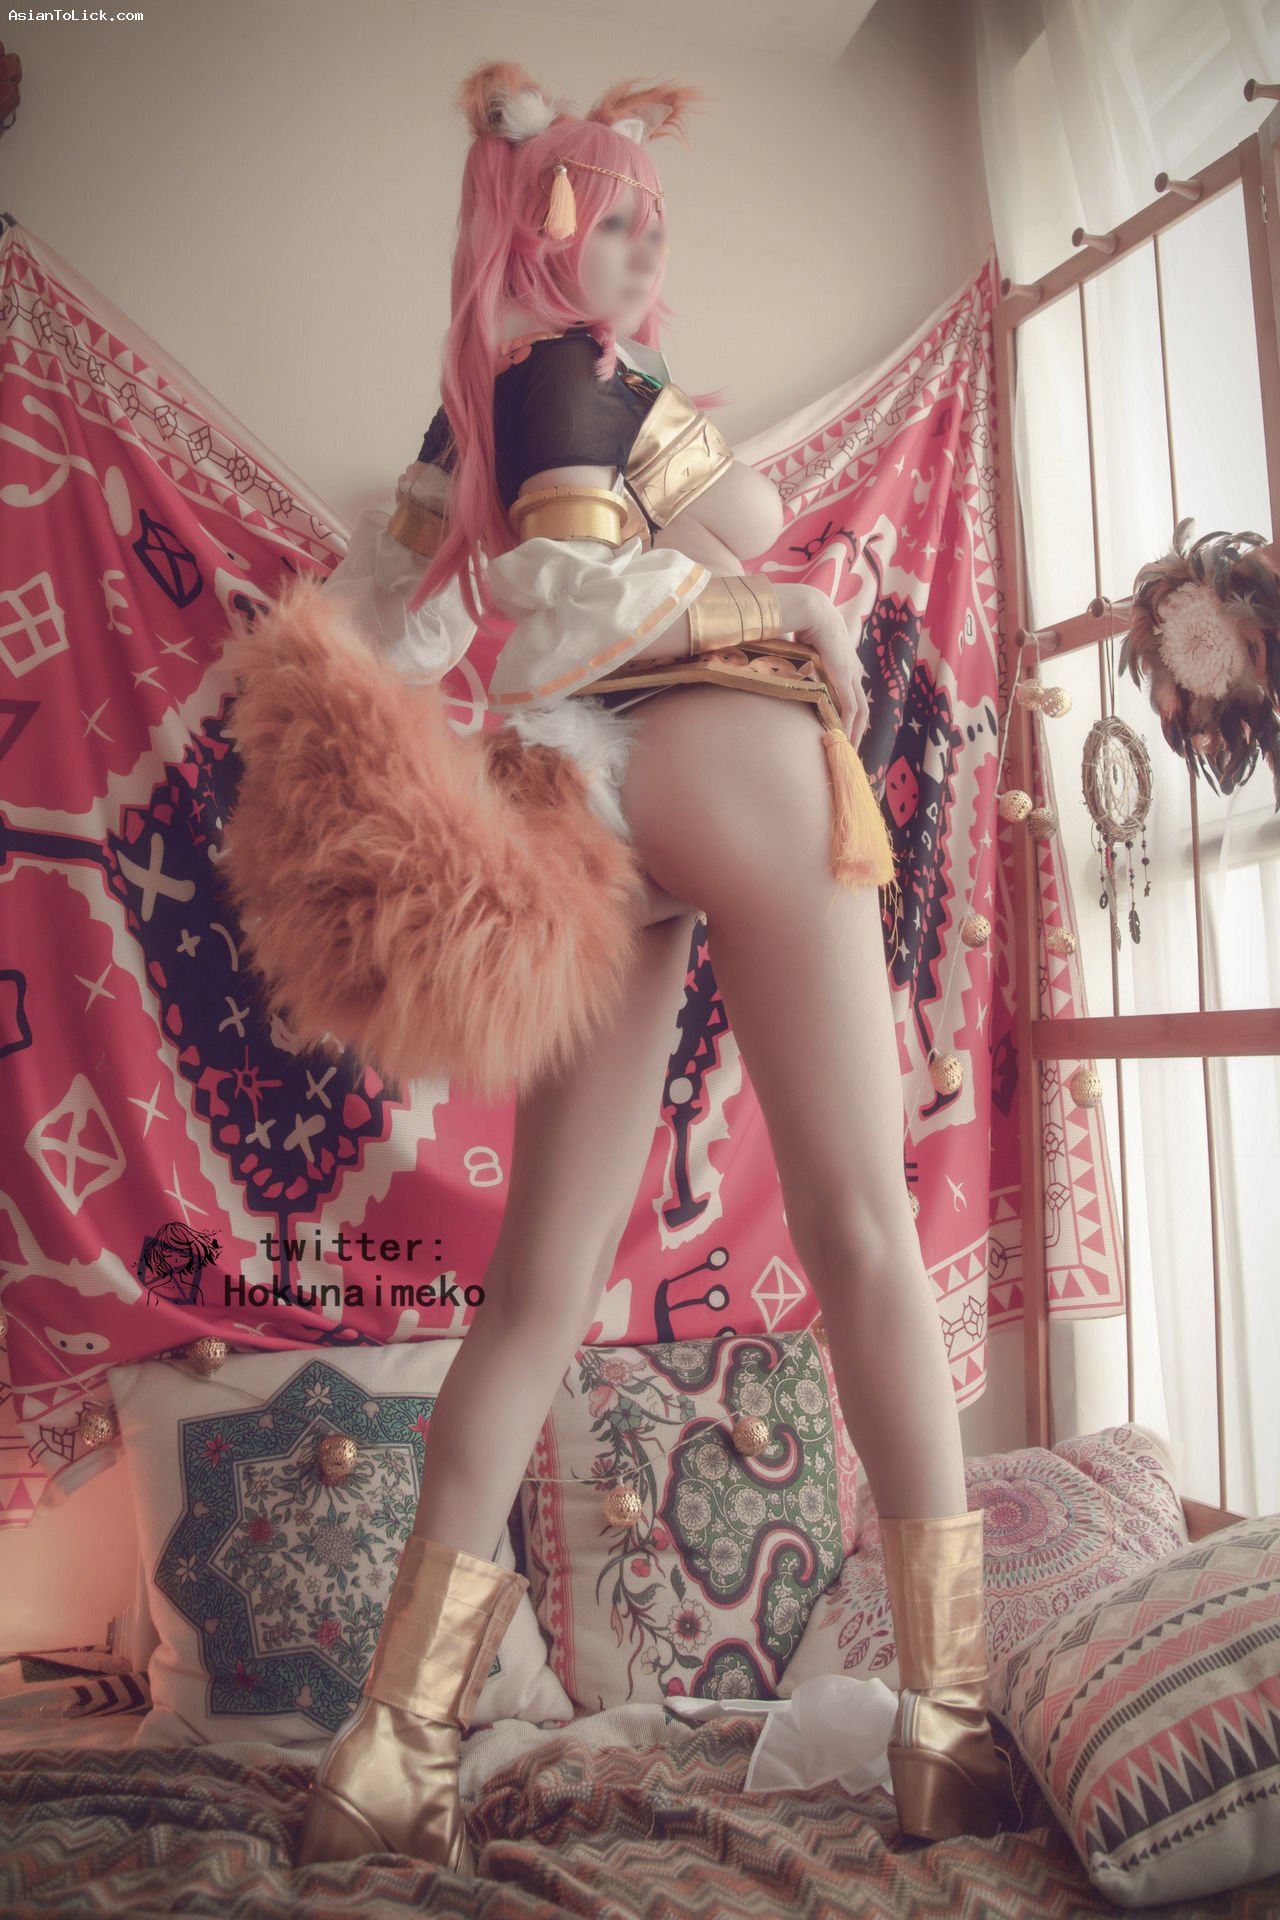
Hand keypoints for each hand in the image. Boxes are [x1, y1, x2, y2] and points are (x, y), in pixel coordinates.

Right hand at [774, 584, 870, 748]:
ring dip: (855, 733)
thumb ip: (796, 661)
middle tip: (848, 750)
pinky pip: (851, 708)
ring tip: (847, 752)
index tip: (843, 731)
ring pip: (860, 712)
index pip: (853, 694)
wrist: (810, 609)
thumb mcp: (801, 647)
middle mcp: (853, 669)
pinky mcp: (846, 677)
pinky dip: (849, 726)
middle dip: (857, 730)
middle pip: (861, 707)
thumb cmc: (801, 622)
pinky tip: (843, 740)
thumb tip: (775, 667)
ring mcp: (852, 674)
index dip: (850, 714)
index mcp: (845, 662)